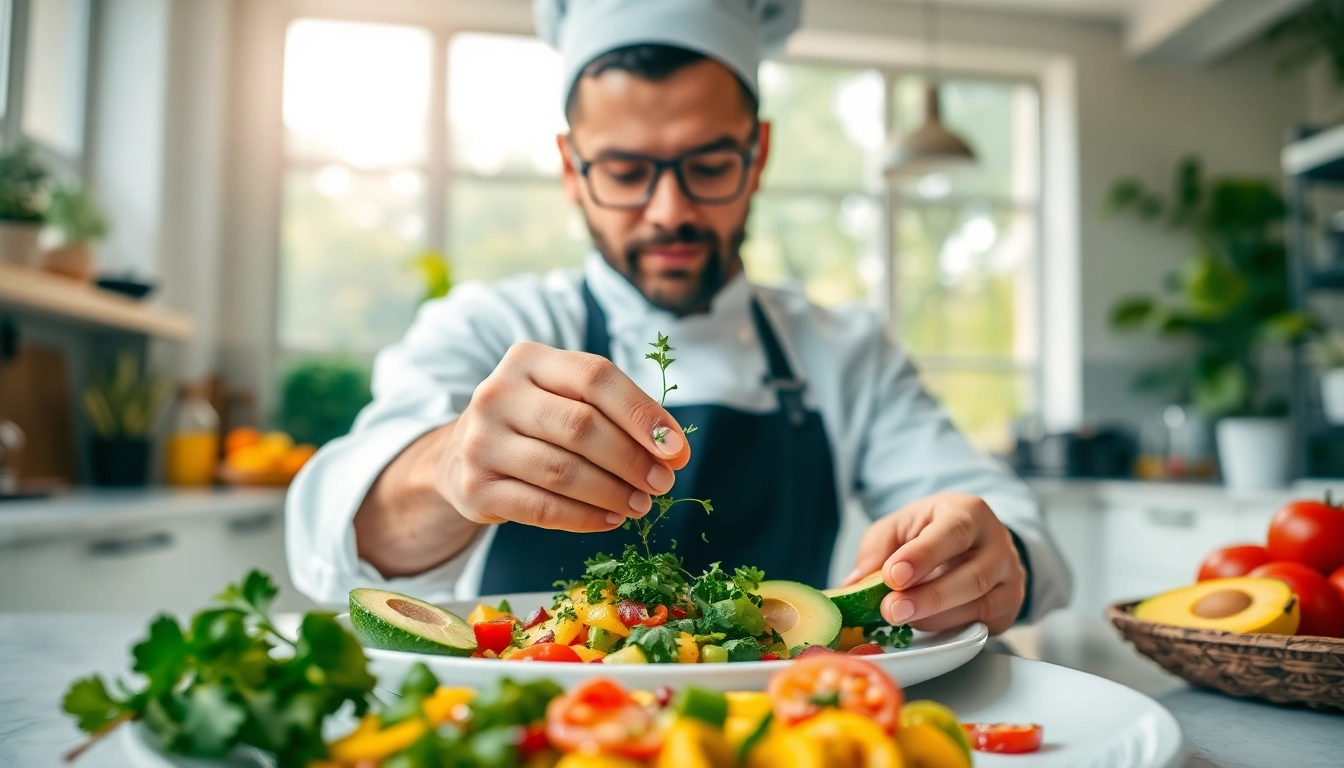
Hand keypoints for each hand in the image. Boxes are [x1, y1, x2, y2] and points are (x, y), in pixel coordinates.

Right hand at [434, 342, 690, 531]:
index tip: (677, 448)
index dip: (642, 413)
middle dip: (632, 459)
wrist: (462, 455)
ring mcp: (481, 441)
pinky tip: (610, 519)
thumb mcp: (565, 399)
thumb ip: (616, 415)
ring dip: (612, 493)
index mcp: (528, 360)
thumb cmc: (535, 423)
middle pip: (581, 426)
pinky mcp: (475, 487)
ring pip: (562, 471)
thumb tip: (673, 452)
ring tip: (641, 505)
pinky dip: (583, 517)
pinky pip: (540, 508)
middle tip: (663, 483)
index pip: (595, 377)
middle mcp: (498, 394)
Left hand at [842, 493, 1025, 634]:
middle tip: (890, 610)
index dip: (923, 557)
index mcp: (970, 512)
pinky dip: (950, 629)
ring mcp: (1010, 578)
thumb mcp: (899, 526)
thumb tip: (854, 585)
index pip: (952, 532)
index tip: (893, 576)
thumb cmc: (929, 531)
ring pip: (980, 604)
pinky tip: (923, 625)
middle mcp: (999, 544)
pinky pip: (983, 624)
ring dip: (935, 617)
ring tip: (900, 618)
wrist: (971, 541)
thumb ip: (876, 550)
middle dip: (928, 597)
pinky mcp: (1009, 607)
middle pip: (972, 576)